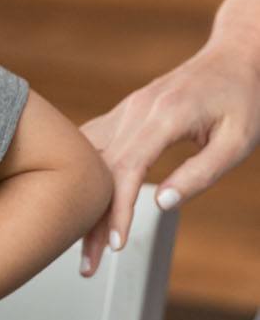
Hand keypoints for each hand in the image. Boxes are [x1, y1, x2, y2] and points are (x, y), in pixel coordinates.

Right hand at [79, 40, 259, 276]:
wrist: (236, 55)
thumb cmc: (243, 99)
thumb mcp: (237, 142)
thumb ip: (201, 173)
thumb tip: (162, 203)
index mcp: (165, 115)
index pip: (128, 168)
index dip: (118, 210)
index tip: (115, 245)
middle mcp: (136, 109)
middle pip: (99, 170)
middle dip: (91, 220)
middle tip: (89, 264)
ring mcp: (126, 109)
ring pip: (89, 160)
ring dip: (80, 201)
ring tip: (80, 242)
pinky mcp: (124, 112)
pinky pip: (92, 146)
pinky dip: (81, 177)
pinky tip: (76, 203)